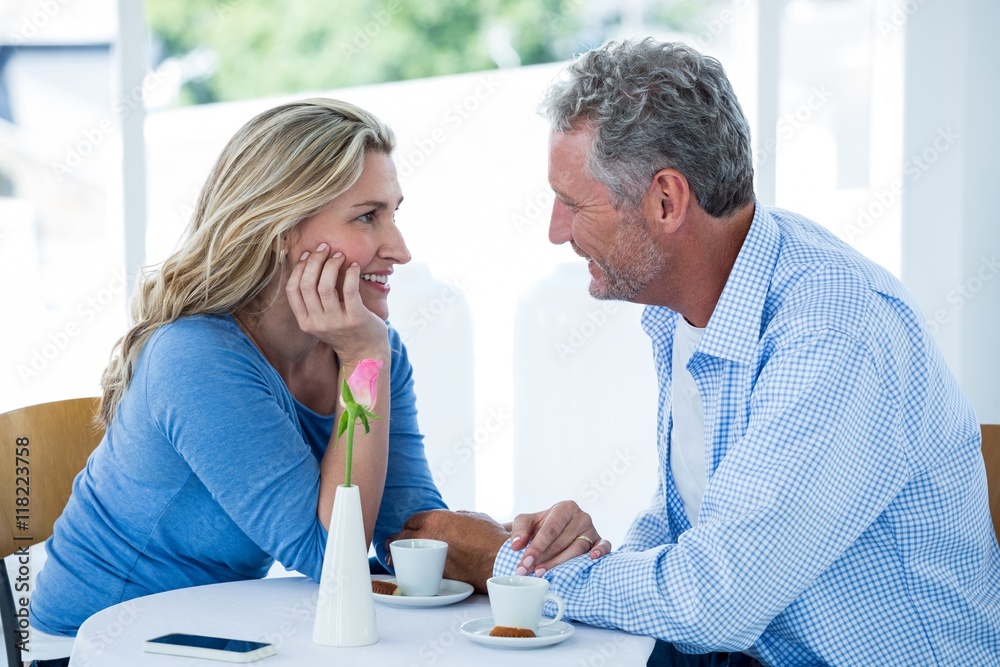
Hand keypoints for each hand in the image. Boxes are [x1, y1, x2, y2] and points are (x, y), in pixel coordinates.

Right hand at [285, 244, 387, 361]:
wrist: (365, 353)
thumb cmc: (344, 329)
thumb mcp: (321, 319)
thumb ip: (313, 300)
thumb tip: (308, 262)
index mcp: (305, 322)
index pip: (292, 290)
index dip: (299, 268)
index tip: (308, 254)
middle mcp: (317, 323)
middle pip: (307, 284)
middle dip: (315, 261)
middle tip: (325, 248)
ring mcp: (336, 322)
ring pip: (324, 286)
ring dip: (331, 265)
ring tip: (340, 255)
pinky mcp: (355, 319)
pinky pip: (349, 290)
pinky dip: (350, 274)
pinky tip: (354, 265)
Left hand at [391, 510, 509, 592]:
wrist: (497, 559)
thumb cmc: (489, 536)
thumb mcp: (471, 517)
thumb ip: (454, 517)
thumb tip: (449, 520)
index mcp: (436, 518)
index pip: (413, 520)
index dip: (410, 525)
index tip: (408, 529)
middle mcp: (428, 535)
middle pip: (403, 536)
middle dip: (397, 539)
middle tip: (393, 543)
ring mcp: (429, 555)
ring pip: (405, 553)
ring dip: (397, 554)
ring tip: (392, 557)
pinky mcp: (434, 572)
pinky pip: (415, 568)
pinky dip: (409, 568)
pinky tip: (407, 569)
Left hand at [509, 501, 610, 575]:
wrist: (555, 530)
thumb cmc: (540, 525)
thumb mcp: (526, 521)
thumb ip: (519, 530)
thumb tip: (517, 545)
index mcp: (564, 508)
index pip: (550, 530)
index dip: (537, 547)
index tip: (525, 562)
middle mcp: (581, 516)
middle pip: (563, 541)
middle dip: (544, 558)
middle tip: (531, 571)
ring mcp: (592, 529)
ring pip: (578, 548)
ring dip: (561, 562)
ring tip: (544, 572)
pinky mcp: (599, 541)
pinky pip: (604, 545)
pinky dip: (601, 551)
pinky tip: (592, 558)